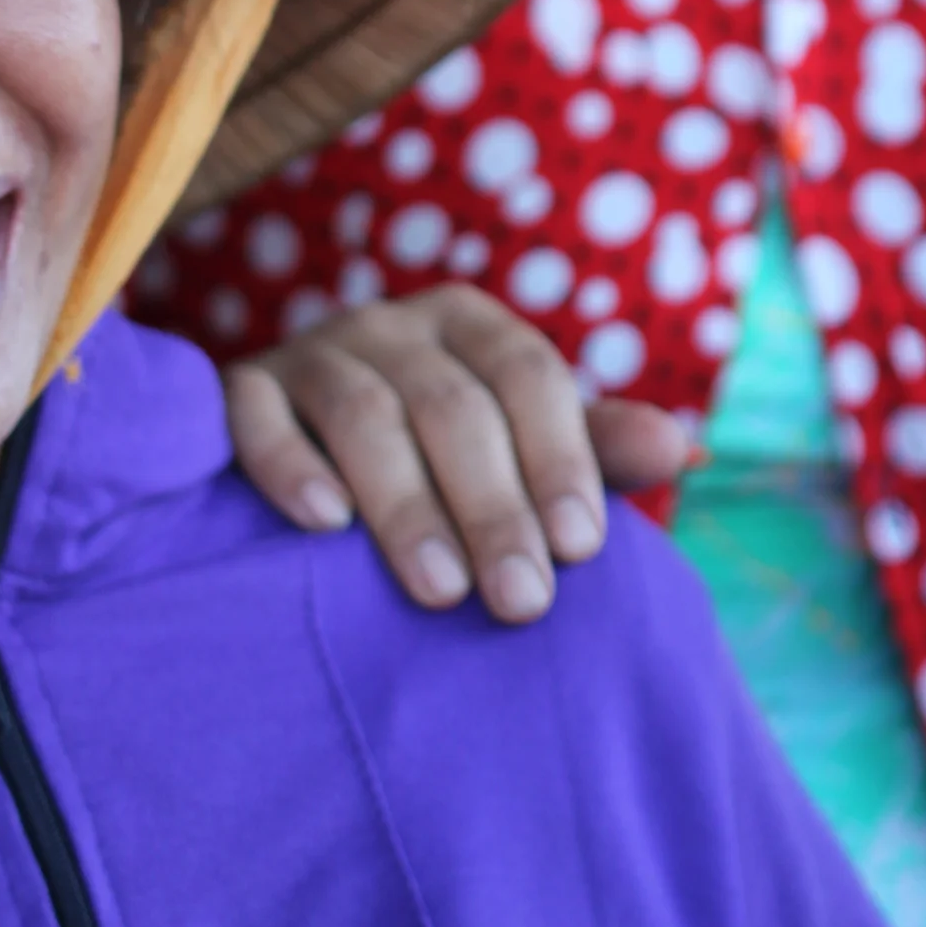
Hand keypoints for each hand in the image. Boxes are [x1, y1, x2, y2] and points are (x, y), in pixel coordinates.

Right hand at [223, 288, 693, 624]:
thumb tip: (683, 451)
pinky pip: (255, 415)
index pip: (527, 373)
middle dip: (493, 507)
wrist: (305, 451)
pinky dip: (291, 465)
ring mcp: (310, 352)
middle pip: (451, 402)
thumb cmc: (440, 462)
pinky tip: (326, 527)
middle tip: (521, 602)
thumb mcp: (517, 446)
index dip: (560, 457)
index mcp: (470, 324)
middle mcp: (391, 324)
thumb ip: (592, 447)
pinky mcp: (242, 389)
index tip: (583, 549)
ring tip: (441, 592)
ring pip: (362, 412)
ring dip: (406, 504)